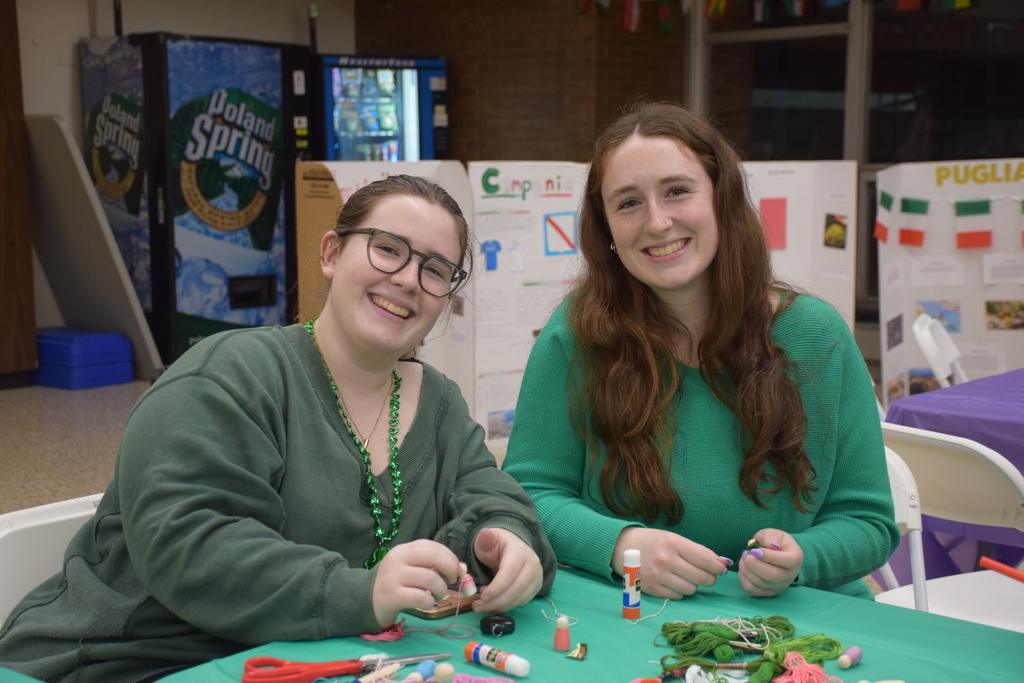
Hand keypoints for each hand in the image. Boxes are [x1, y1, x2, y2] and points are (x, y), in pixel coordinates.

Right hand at [371, 539, 459, 628]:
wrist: (367, 600)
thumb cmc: (396, 583)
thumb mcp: (411, 567)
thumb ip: (432, 565)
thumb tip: (461, 568)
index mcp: (404, 549)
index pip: (433, 546)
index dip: (451, 557)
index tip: (457, 569)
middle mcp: (398, 559)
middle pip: (435, 558)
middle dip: (450, 570)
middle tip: (451, 581)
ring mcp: (394, 577)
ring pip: (431, 579)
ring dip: (441, 590)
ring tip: (437, 595)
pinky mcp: (393, 596)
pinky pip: (422, 597)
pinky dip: (430, 601)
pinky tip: (427, 602)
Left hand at [471, 528, 543, 613]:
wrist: (512, 548)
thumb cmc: (496, 545)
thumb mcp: (487, 540)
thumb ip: (485, 539)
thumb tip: (485, 532)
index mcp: (520, 551)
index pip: (510, 573)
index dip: (497, 587)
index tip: (483, 597)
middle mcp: (532, 564)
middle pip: (516, 589)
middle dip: (496, 601)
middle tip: (477, 606)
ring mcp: (537, 576)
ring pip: (520, 598)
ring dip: (500, 606)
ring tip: (482, 606)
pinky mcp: (536, 587)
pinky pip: (522, 601)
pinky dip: (507, 606)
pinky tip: (494, 604)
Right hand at [611, 527, 729, 598]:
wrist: (622, 547)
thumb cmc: (653, 542)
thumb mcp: (674, 539)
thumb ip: (698, 551)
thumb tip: (722, 564)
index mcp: (673, 543)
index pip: (705, 559)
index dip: (718, 566)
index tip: (722, 568)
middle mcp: (665, 560)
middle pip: (701, 577)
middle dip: (709, 578)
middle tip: (708, 576)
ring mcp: (657, 576)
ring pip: (691, 589)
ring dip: (693, 585)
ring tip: (686, 577)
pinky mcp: (651, 589)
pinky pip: (677, 596)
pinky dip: (680, 591)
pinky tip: (674, 582)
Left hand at [737, 530, 802, 596]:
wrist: (773, 553)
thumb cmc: (773, 541)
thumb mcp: (773, 533)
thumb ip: (771, 537)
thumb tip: (771, 546)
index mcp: (796, 557)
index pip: (788, 561)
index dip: (770, 556)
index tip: (755, 550)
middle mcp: (791, 575)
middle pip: (772, 575)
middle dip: (754, 564)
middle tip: (745, 554)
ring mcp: (780, 586)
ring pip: (760, 583)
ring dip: (746, 569)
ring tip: (744, 558)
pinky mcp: (768, 593)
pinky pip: (752, 590)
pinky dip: (743, 578)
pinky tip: (744, 568)